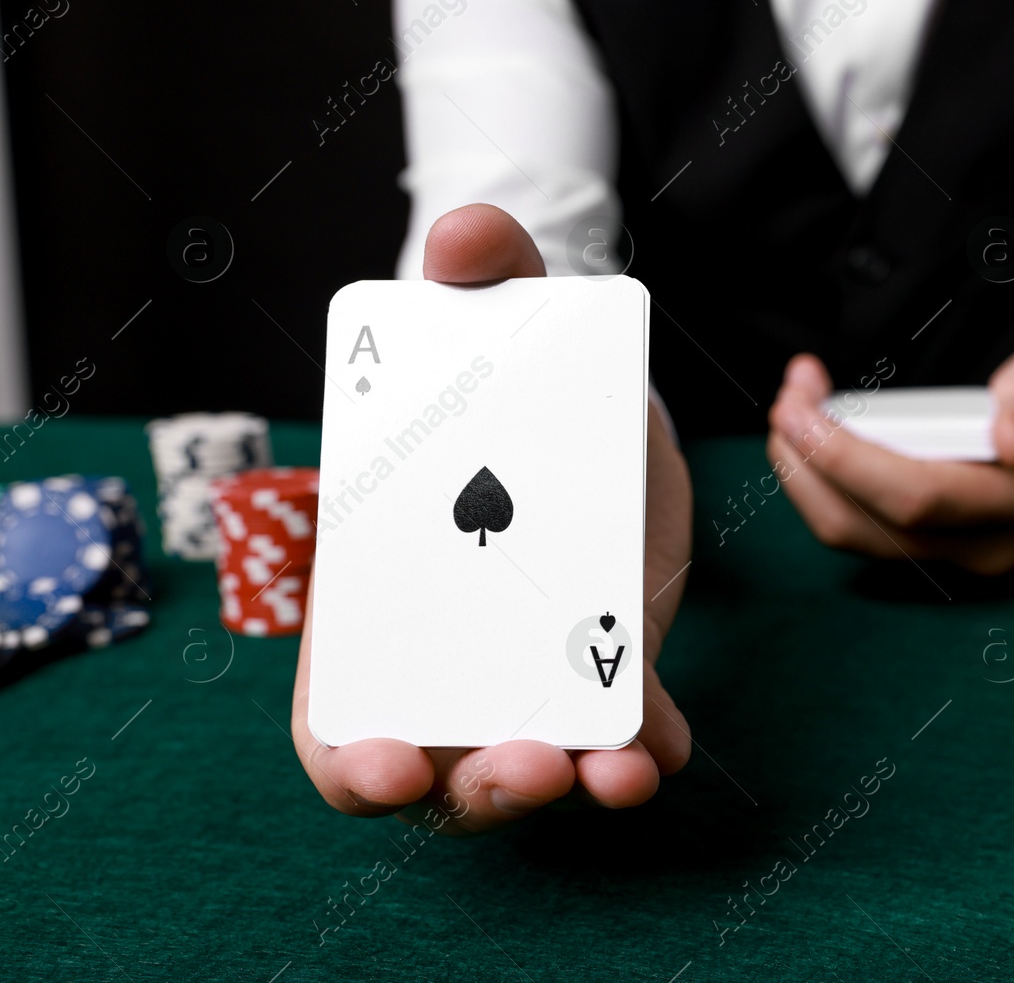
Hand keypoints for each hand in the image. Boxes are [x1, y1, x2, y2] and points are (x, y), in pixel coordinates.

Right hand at [291, 204, 692, 832]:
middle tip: (525, 762)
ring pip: (535, 768)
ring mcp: (534, 674)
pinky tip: (663, 742)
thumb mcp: (511, 332)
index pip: (341, 718)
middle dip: (479, 789)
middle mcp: (453, 660)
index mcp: (386, 602)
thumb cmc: (523, 382)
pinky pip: (625, 738)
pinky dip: (644, 750)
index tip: (384, 763)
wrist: (601, 407)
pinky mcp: (614, 672)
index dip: (351, 760)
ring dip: (568, 786)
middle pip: (442, 773)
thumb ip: (485, 275)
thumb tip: (464, 234)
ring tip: (614, 772)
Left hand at [766, 342, 1013, 574]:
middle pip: (867, 526)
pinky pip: (862, 530)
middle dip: (807, 464)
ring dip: (804, 478)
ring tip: (791, 415)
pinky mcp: (935, 550)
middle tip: (786, 401)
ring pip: (855, 536)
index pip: (915, 496)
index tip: (802, 405)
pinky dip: (824, 487)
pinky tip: (815, 439)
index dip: (846, 457)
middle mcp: (983, 545)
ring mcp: (956, 556)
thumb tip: (1011, 437)